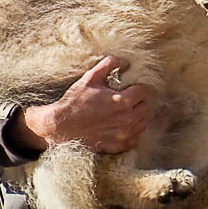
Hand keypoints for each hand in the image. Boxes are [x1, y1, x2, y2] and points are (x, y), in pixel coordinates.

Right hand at [16, 56, 149, 153]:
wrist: (61, 126)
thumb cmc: (75, 101)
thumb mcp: (91, 77)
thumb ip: (110, 64)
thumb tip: (126, 62)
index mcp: (122, 101)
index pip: (144, 91)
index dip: (139, 87)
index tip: (132, 87)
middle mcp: (126, 119)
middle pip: (146, 106)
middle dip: (140, 100)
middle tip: (131, 97)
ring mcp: (123, 135)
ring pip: (143, 123)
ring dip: (138, 116)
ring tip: (128, 111)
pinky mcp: (117, 146)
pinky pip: (135, 138)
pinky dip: (132, 132)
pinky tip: (123, 125)